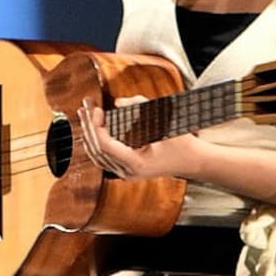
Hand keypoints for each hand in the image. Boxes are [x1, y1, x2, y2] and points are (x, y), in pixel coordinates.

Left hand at [77, 99, 203, 181]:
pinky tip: (91, 128)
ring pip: (96, 155)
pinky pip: (102, 157)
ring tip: (83, 113)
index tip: (98, 110)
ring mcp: (125, 173)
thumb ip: (141, 108)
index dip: (97, 126)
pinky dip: (95, 142)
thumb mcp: (164, 122)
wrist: (191, 161)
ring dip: (88, 132)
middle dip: (89, 125)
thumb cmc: (181, 143)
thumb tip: (118, 102)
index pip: (106, 146)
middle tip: (85, 104)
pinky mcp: (124, 169)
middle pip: (97, 150)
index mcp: (136, 164)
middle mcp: (127, 172)